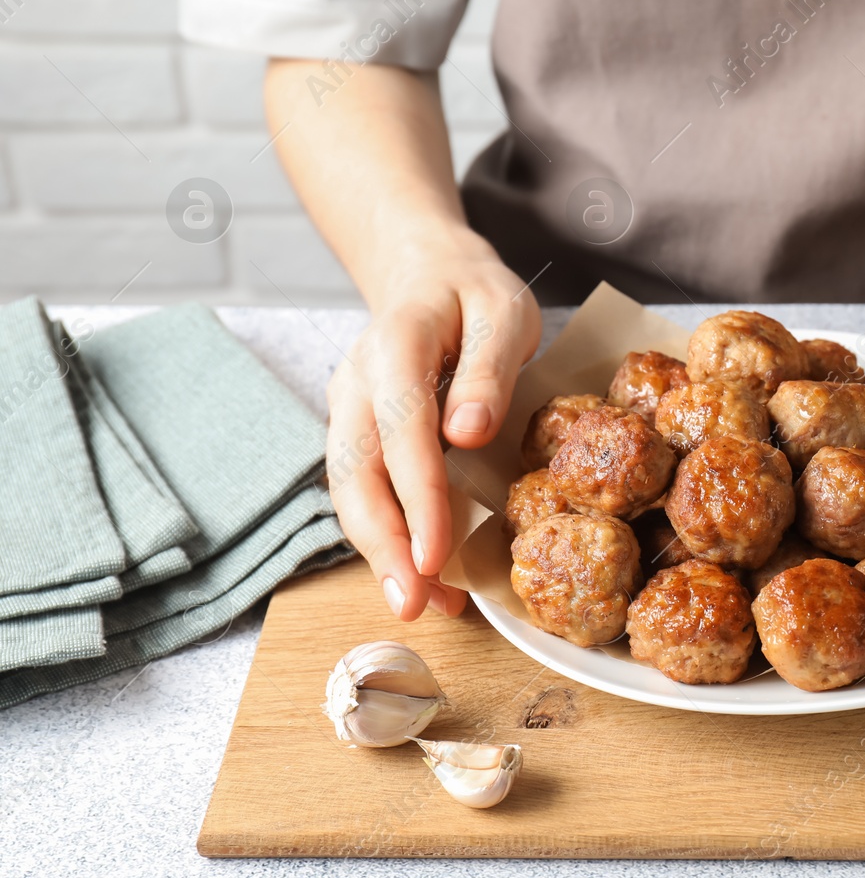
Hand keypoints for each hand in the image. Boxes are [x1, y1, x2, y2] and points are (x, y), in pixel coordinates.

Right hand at [325, 227, 540, 620]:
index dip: (417, 495)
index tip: (437, 552)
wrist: (426, 271)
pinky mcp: (355, 433)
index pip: (401, 429)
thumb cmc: (474, 294)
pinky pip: (363, 491)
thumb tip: (467, 434)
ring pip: (350, 491)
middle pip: (356, 472)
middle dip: (382, 545)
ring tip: (421, 606)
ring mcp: (347, 409)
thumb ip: (488, 369)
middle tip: (415, 605)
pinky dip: (387, 538)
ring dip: (381, 553)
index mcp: (395, 345)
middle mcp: (356, 382)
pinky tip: (423, 577)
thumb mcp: (504, 311)